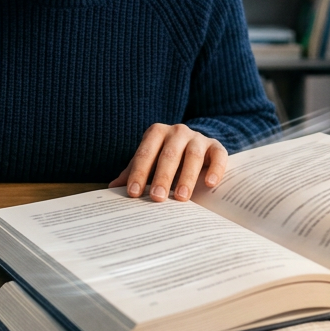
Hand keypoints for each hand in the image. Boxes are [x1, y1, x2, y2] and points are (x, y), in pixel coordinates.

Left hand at [108, 123, 226, 201]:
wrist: (196, 146)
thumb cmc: (166, 158)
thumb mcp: (149, 162)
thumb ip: (133, 172)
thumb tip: (112, 189)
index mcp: (156, 133)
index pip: (145, 153)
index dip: (139, 173)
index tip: (134, 193)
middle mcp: (177, 131)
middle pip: (169, 154)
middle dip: (162, 177)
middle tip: (157, 198)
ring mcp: (198, 138)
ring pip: (193, 155)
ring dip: (186, 177)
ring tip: (181, 198)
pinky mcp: (216, 147)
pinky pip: (218, 156)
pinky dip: (215, 169)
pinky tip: (209, 184)